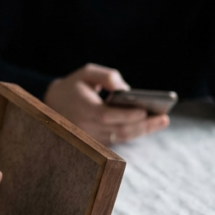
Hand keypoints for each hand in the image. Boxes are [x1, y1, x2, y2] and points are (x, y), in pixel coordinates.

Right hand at [44, 63, 168, 144]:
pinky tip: (149, 124)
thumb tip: (127, 89)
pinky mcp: (96, 142)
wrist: (51, 105)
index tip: (144, 111)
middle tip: (164, 118)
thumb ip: (106, 76)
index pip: (106, 115)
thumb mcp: (86, 73)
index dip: (126, 115)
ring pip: (121, 137)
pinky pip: (118, 139)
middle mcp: (86, 126)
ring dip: (142, 130)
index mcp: (83, 108)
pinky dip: (134, 132)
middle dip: (144, 125)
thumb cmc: (73, 86)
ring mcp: (91, 137)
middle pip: (119, 130)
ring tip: (161, 121)